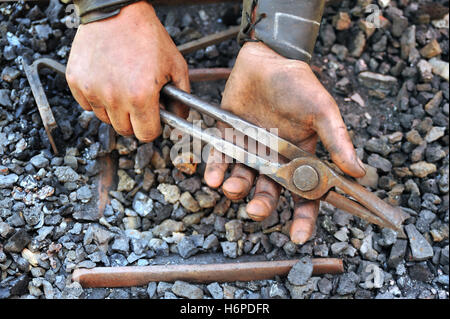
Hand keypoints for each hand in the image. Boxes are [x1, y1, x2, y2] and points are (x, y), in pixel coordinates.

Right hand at [66, 1, 188, 141]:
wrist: (117, 11)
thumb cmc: (146, 35)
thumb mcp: (176, 66)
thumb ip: (181, 98)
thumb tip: (179, 118)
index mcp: (141, 96)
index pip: (146, 135)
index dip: (153, 128)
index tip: (153, 120)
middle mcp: (115, 96)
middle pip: (124, 130)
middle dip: (135, 120)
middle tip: (139, 101)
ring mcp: (92, 90)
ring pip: (105, 119)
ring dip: (115, 110)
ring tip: (122, 86)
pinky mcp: (76, 82)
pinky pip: (87, 105)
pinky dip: (97, 99)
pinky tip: (107, 81)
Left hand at [204, 42, 365, 243]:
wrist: (267, 59)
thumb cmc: (298, 83)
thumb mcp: (322, 110)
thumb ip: (337, 140)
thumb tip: (359, 172)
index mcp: (301, 158)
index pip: (305, 196)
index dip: (303, 219)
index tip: (299, 236)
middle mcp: (275, 159)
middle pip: (269, 193)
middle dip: (262, 206)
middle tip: (257, 209)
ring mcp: (251, 150)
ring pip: (243, 180)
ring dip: (236, 190)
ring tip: (232, 188)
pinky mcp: (229, 138)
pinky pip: (220, 161)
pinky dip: (215, 171)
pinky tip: (214, 177)